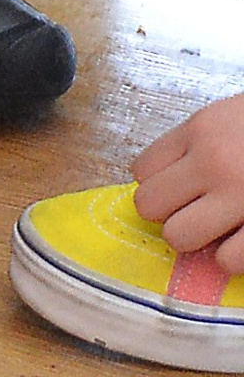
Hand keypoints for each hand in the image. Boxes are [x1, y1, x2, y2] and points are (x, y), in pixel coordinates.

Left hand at [134, 93, 243, 269]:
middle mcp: (214, 163)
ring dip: (197, 238)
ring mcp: (240, 198)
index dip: (160, 183)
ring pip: (179, 237)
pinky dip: (233, 256)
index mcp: (202, 130)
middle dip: (168, 213)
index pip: (143, 170)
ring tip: (219, 228)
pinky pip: (227, 260)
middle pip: (150, 206)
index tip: (177, 187)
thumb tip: (168, 179)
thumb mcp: (230, 116)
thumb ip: (200, 142)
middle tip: (193, 211)